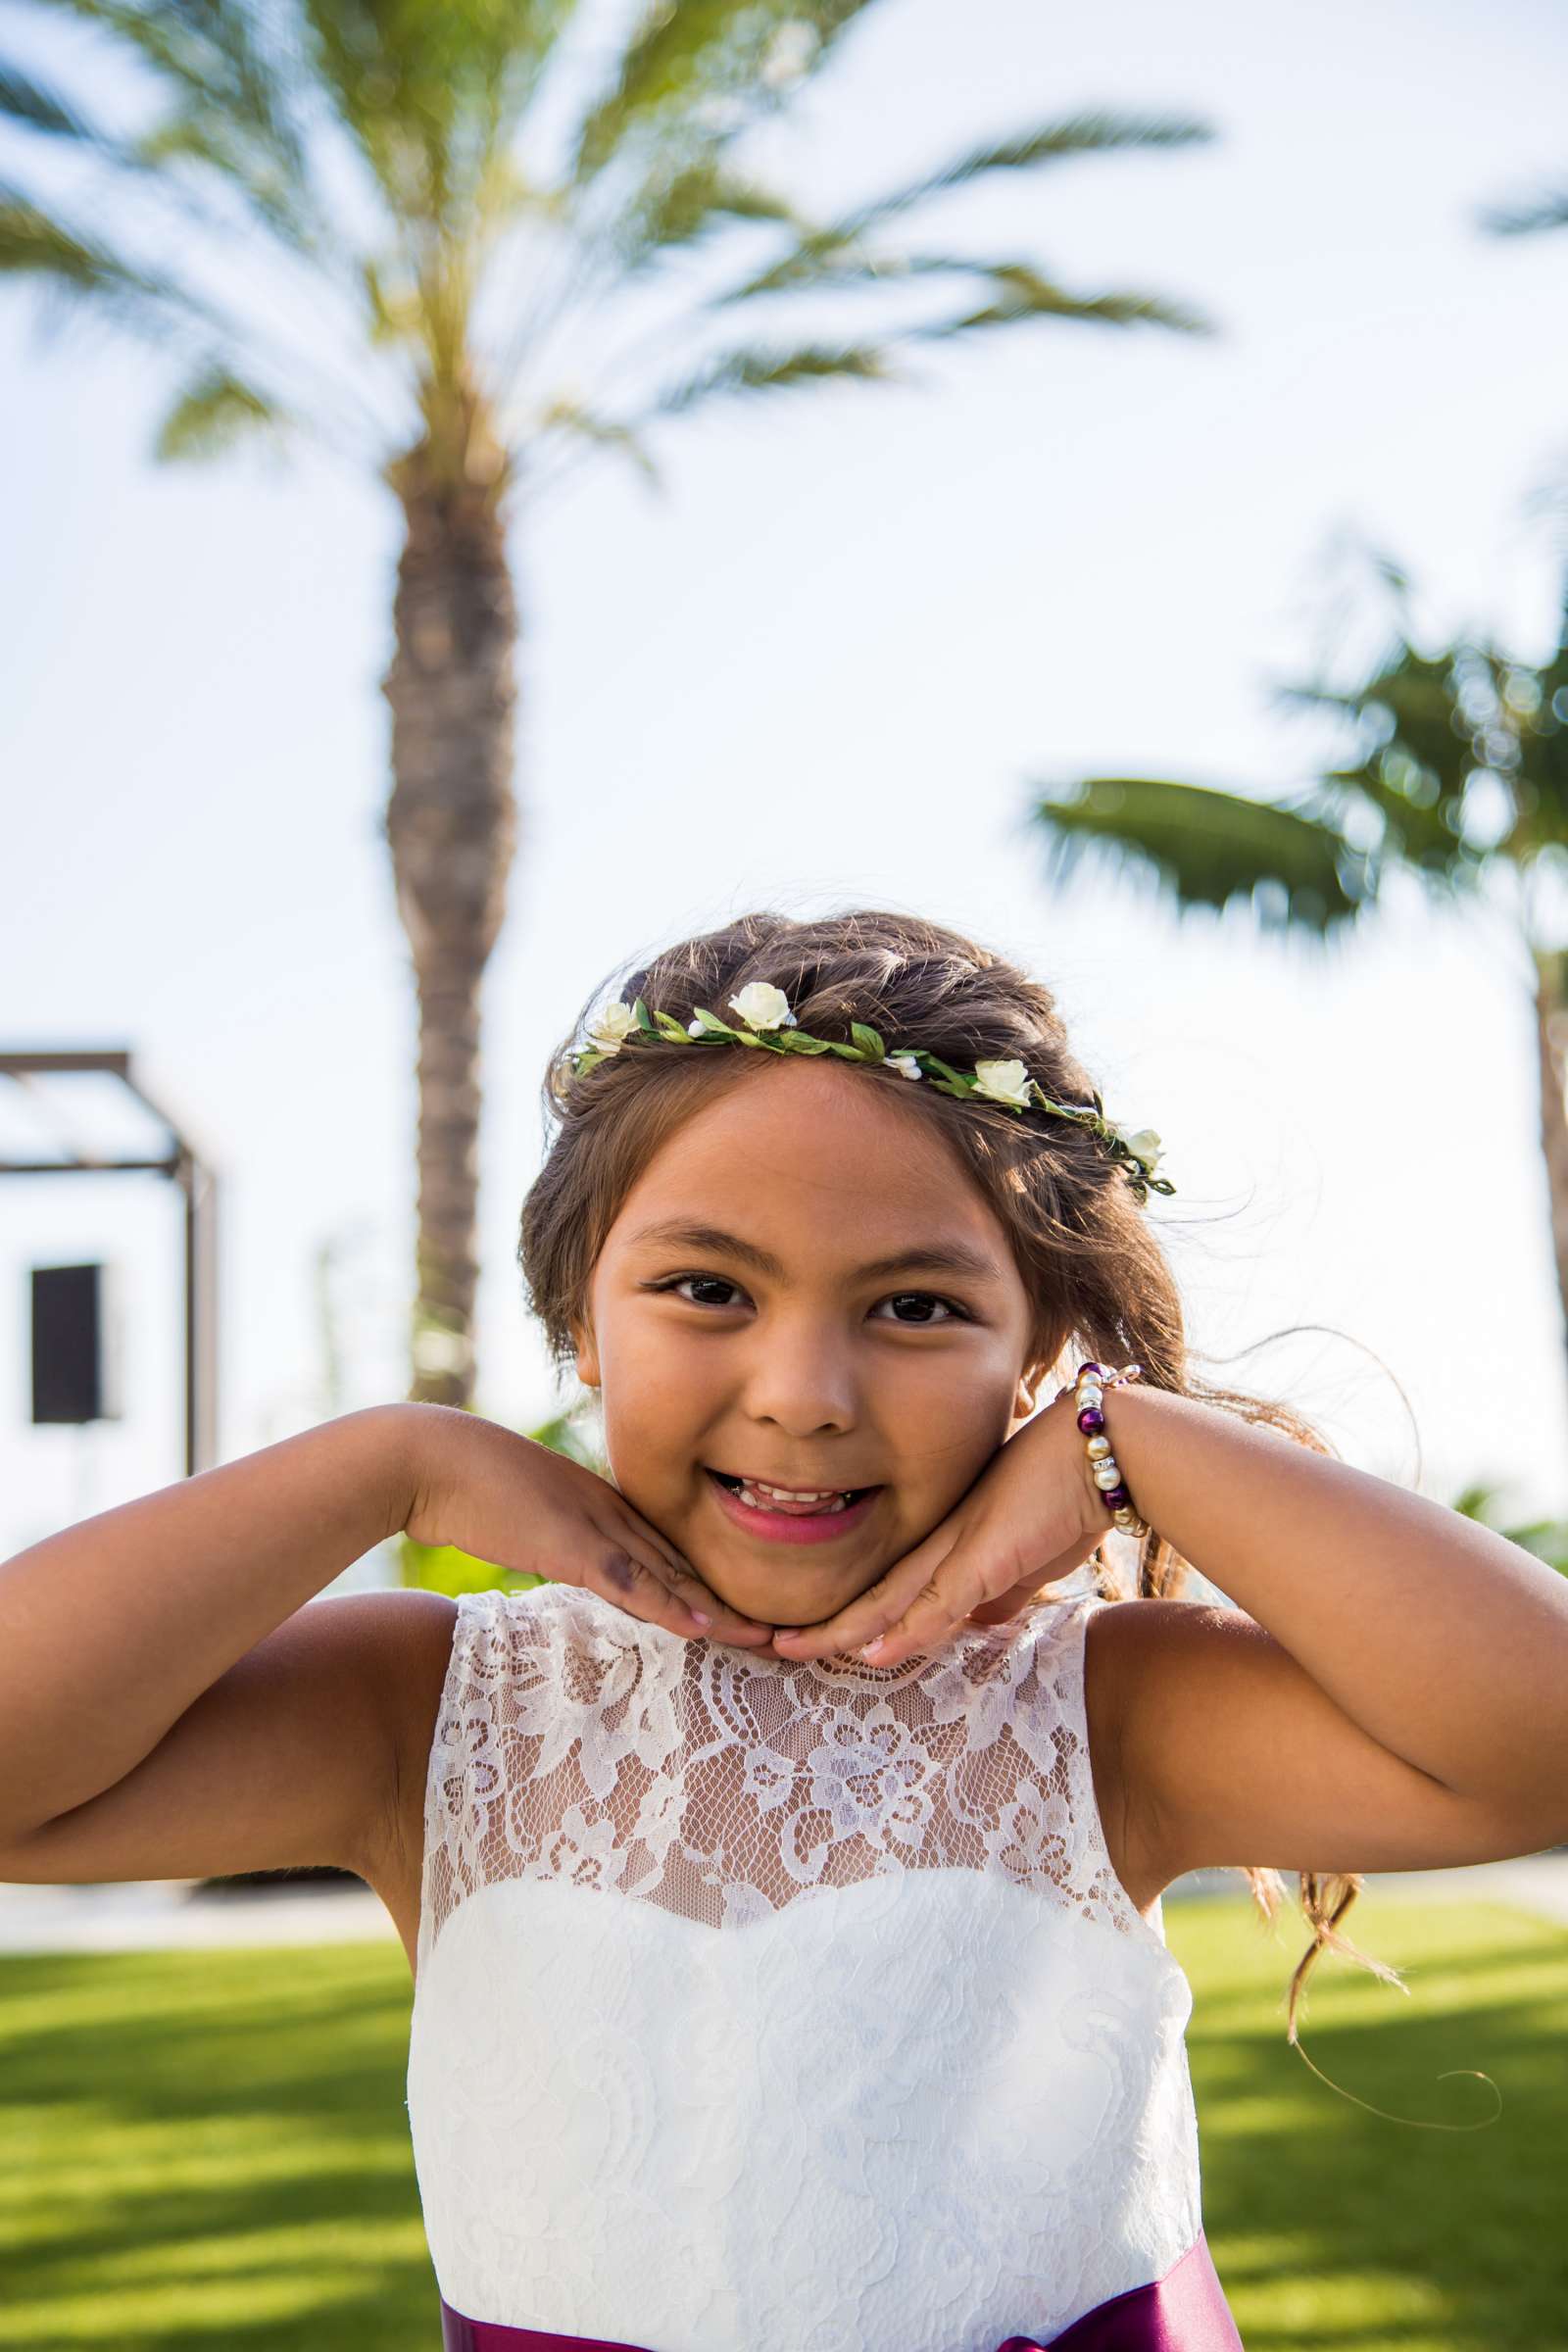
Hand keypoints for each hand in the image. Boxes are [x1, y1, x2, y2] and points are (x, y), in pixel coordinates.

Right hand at [401, 1405, 774, 1647]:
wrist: (428, 1461)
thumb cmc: (466, 1487)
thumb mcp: (528, 1516)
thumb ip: (560, 1538)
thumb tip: (573, 1560)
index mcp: (605, 1504)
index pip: (672, 1551)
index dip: (712, 1583)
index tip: (746, 1613)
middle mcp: (614, 1511)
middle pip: (688, 1564)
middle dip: (736, 1601)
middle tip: (783, 1633)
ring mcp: (597, 1525)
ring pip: (674, 1575)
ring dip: (723, 1611)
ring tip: (768, 1639)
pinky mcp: (573, 1544)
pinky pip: (632, 1583)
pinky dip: (671, 1607)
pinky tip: (707, 1628)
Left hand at [769, 1392, 1109, 1668]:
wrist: (1103, 1450)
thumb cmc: (1069, 1498)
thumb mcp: (1025, 1558)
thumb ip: (996, 1589)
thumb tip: (977, 1622)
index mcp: (945, 1541)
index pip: (883, 1586)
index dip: (845, 1615)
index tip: (807, 1635)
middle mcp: (939, 1541)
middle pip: (866, 1593)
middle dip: (817, 1623)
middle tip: (766, 1641)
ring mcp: (957, 1547)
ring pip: (884, 1599)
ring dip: (836, 1630)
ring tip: (787, 1648)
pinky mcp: (984, 1556)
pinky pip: (936, 1602)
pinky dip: (902, 1631)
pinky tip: (869, 1652)